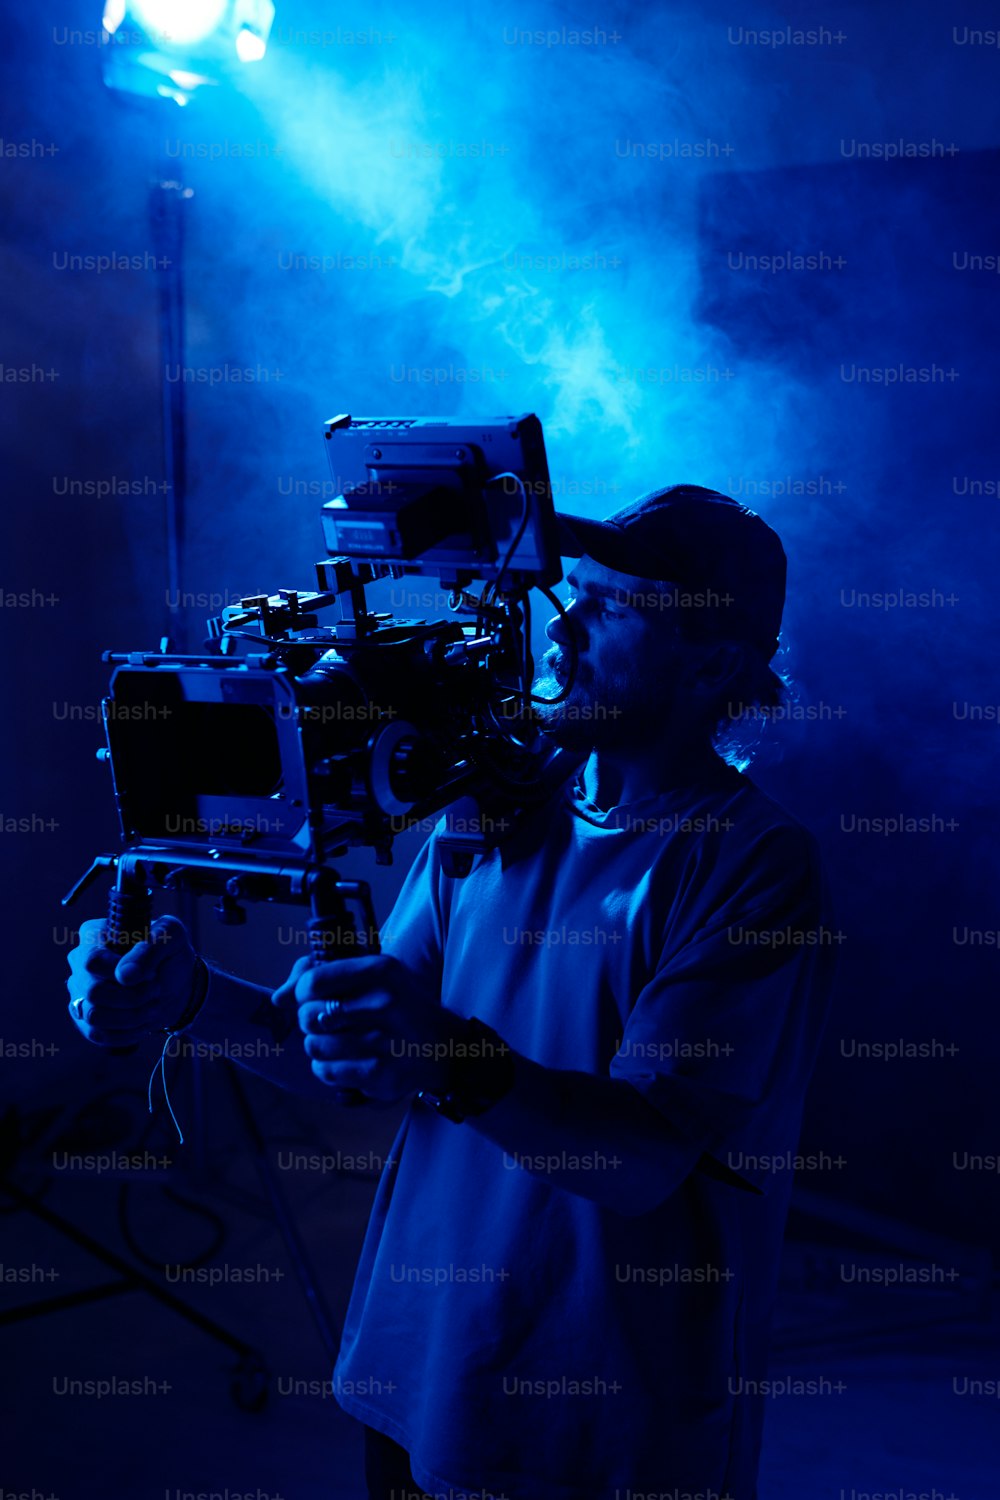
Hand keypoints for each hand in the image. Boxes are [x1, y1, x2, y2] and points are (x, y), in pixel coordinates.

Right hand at [66, 916, 199, 1047]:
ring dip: (132, 1016)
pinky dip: (127, 1032)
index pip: (92, 960)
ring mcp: (79, 990)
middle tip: (156, 989)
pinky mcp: (84, 1017)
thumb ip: (151, 948)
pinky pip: (96, 1034)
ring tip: (152, 1005)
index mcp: (95, 934)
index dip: (121, 974)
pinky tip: (143, 1021)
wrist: (176, 984)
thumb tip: (125, 975)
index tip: (150, 974)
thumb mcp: (171, 937)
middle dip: (133, 997)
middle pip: (93, 991)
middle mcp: (79, 961)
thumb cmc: (170, 953)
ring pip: (93, 1016)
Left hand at [271, 954, 461, 1103]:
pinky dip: (328, 1068)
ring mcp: (383, 1041)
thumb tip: (278, 999)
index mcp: (381, 970)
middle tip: (331, 1023)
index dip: (304, 993)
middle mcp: (384, 1002)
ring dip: (319, 1046)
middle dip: (311, 1021)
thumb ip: (319, 974)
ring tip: (340, 1042)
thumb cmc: (399, 1006)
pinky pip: (325, 1071)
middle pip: (308, 1015)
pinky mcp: (379, 1074)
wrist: (445, 1047)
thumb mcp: (371, 975)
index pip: (312, 982)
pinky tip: (346, 1060)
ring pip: (313, 1045)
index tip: (315, 998)